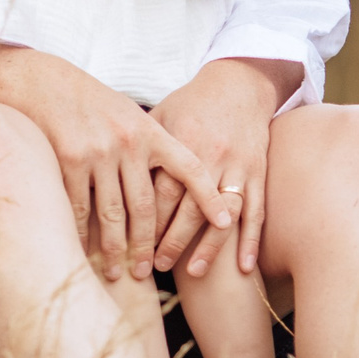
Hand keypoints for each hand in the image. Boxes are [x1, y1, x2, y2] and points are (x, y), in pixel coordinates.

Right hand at [0, 44, 224, 280]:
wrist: (40, 81)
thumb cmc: (86, 101)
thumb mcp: (125, 114)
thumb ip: (147, 144)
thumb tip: (171, 181)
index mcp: (149, 131)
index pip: (189, 168)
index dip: (209, 197)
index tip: (226, 224)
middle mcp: (128, 143)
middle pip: (146, 206)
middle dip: (148, 243)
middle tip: (148, 270)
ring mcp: (98, 152)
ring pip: (113, 213)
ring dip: (116, 248)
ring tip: (118, 271)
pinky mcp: (69, 160)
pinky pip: (80, 207)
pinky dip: (83, 233)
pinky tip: (85, 250)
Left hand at [147, 58, 297, 277]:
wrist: (238, 84)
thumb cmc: (191, 104)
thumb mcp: (160, 117)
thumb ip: (137, 148)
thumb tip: (100, 172)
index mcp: (180, 143)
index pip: (159, 190)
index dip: (143, 219)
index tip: (128, 244)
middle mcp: (210, 157)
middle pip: (188, 207)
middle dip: (170, 240)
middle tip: (153, 267)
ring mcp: (237, 166)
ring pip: (223, 214)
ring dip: (209, 247)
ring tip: (192, 273)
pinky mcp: (258, 172)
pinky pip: (257, 211)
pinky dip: (251, 240)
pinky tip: (244, 268)